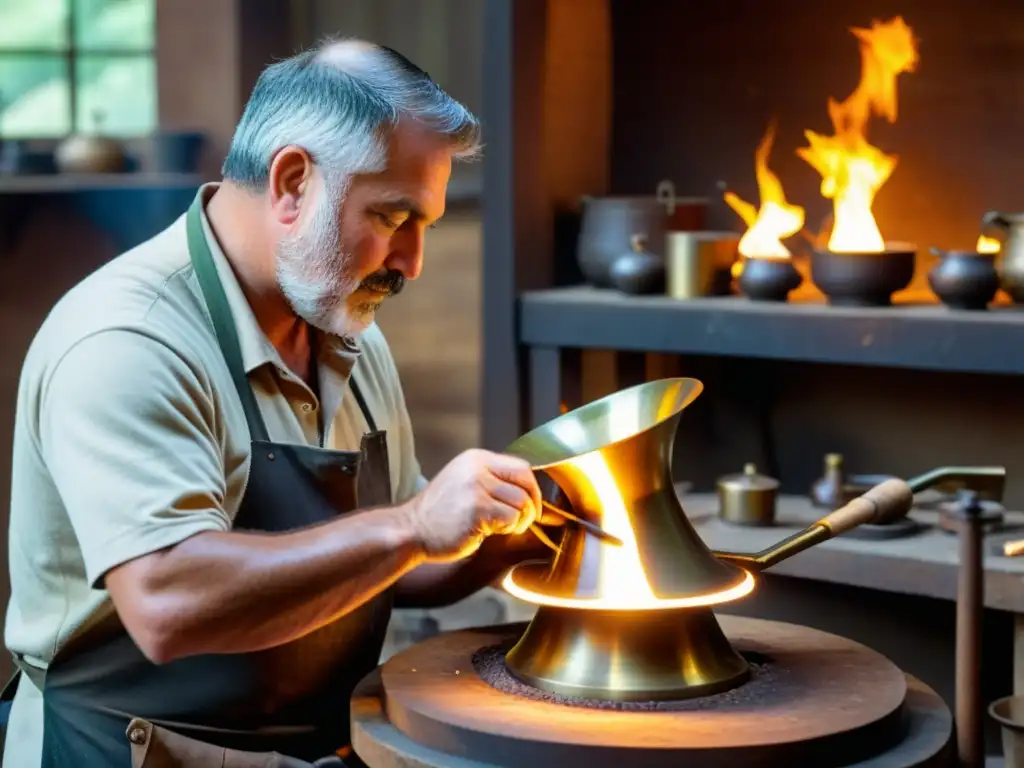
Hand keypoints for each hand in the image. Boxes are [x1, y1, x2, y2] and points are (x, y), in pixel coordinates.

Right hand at [402, 449, 543, 562]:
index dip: (532, 487)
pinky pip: (511, 518)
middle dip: (533, 504)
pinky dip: (508, 529)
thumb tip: (528, 490)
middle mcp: (477, 468)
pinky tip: (492, 532)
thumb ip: (491, 480)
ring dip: (519, 520)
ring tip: (504, 528)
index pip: (520, 467)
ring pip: (521, 502)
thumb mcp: (464, 482)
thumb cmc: (440, 513)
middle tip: (527, 519)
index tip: (531, 504)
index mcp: (476, 459)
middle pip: (525, 481)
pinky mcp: (477, 510)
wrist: (411, 530)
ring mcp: (477, 488)